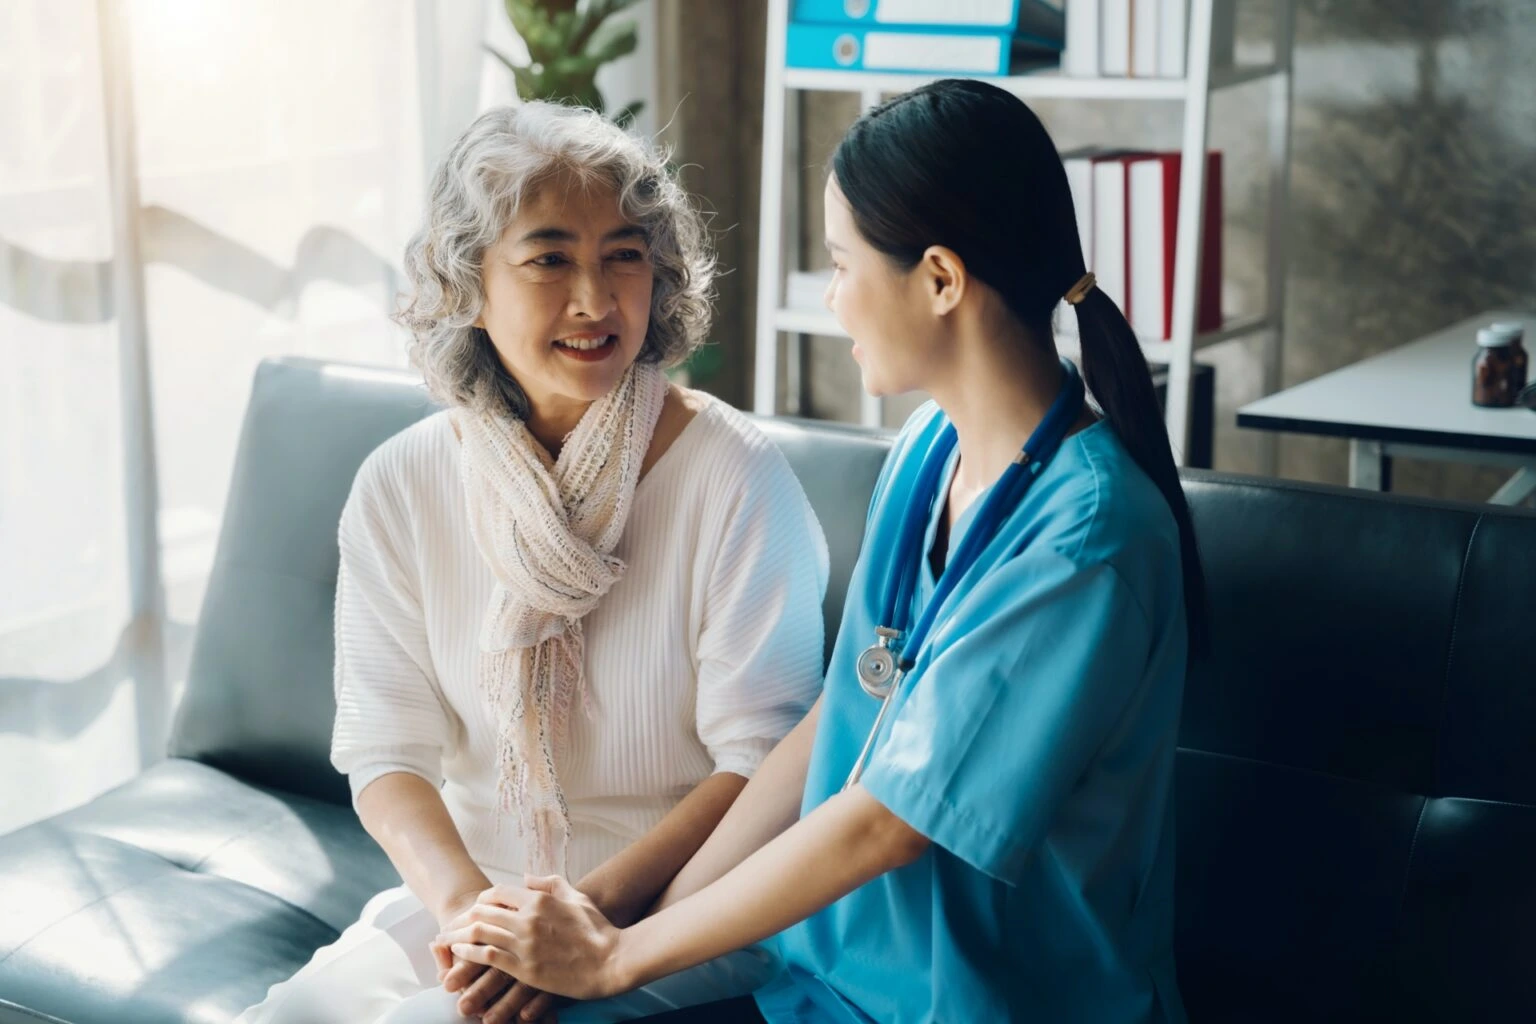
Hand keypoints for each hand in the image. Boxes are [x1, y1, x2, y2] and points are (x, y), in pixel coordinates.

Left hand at [436, 875, 628, 1000]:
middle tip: (449, 926)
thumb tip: (526, 877)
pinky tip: (461, 954)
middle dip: (461, 918)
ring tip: (446, 940)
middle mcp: (528, 918)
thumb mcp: (576, 896)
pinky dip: (468, 953)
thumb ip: (550, 883)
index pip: (497, 892)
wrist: (612, 960)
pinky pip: (487, 956)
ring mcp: (524, 943)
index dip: (480, 900)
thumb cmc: (598, 929)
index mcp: (539, 899)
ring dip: (458, 935)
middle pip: (481, 911)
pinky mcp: (524, 968)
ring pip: (479, 933)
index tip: (472, 909)